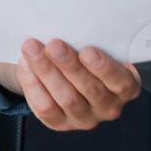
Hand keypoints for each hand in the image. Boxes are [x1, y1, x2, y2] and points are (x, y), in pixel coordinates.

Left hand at [9, 38, 140, 131]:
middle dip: (69, 65)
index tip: (87, 51)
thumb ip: (89, 43)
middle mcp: (109, 107)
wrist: (63, 73)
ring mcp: (84, 118)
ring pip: (66, 98)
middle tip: (53, 45)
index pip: (121, 82)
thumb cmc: (84, 55)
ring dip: (47, 71)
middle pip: (90, 89)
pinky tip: (25, 65)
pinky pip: (46, 108)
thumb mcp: (94, 49)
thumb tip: (70, 27)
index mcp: (125, 87)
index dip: (104, 68)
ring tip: (32, 49)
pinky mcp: (60, 123)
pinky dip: (33, 85)